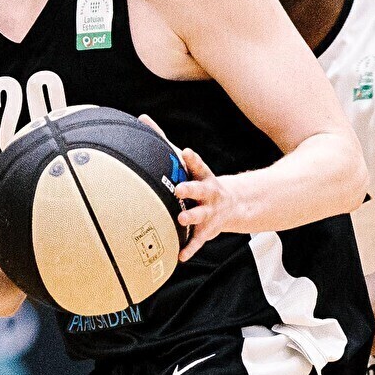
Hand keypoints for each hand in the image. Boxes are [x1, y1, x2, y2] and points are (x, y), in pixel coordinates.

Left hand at [167, 144, 231, 258]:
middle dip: (190, 189)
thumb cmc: (200, 181)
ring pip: (200, 215)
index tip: (186, 153)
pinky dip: (190, 248)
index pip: (199, 166)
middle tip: (178, 189)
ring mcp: (209, 212)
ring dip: (191, 217)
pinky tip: (181, 255)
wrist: (232, 205)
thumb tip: (143, 119)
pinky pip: (197, 241)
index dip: (193, 160)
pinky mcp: (206, 230)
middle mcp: (208, 194)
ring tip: (181, 219)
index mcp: (203, 176)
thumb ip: (167, 144)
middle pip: (200, 190)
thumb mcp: (189, 165)